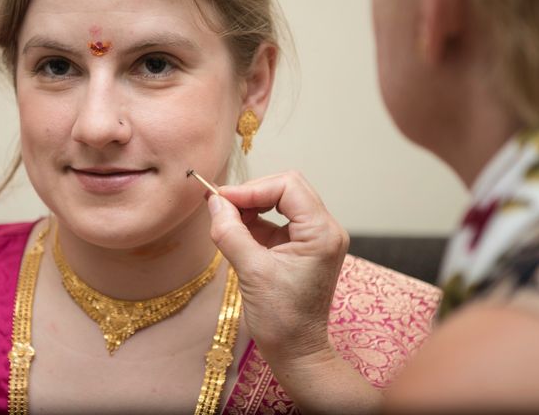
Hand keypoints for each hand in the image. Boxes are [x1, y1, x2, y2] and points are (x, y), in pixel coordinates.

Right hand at [208, 171, 348, 365]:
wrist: (297, 353)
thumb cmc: (282, 320)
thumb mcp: (251, 272)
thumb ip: (231, 232)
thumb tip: (213, 202)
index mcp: (322, 233)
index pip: (288, 186)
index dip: (251, 188)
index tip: (221, 199)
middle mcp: (324, 230)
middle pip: (286, 188)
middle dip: (251, 194)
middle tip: (220, 206)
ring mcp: (315, 239)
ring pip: (280, 202)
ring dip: (250, 207)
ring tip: (225, 220)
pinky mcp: (302, 249)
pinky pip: (277, 222)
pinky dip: (254, 222)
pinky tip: (235, 232)